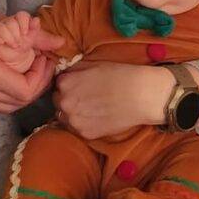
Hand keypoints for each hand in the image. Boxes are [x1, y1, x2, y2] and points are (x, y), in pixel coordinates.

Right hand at [0, 0, 57, 114]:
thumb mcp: (4, 24)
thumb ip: (34, 36)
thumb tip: (59, 43)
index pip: (24, 92)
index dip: (40, 79)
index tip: (43, 60)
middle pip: (17, 103)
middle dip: (35, 86)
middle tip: (41, 66)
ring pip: (3, 109)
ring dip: (20, 95)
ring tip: (28, 74)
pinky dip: (3, 101)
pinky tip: (9, 84)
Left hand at [54, 61, 173, 138]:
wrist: (141, 95)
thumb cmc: (120, 75)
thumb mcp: (94, 64)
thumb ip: (75, 70)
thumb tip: (66, 75)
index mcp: (65, 83)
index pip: (58, 84)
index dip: (69, 84)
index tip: (80, 85)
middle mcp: (65, 103)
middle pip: (59, 102)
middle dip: (69, 99)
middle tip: (86, 97)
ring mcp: (74, 121)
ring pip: (66, 117)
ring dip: (74, 113)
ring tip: (92, 108)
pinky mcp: (85, 134)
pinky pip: (78, 129)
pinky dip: (85, 124)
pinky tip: (98, 117)